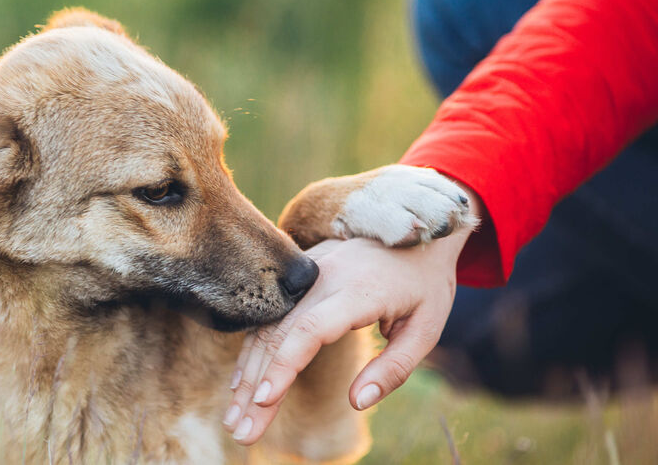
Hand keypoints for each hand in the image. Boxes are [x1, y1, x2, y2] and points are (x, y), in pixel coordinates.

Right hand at [222, 218, 473, 444]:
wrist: (416, 228)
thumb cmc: (424, 284)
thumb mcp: (426, 329)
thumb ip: (393, 368)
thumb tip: (356, 403)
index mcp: (359, 290)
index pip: (310, 329)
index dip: (284, 364)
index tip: (265, 399)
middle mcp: (324, 277)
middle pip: (279, 335)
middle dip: (256, 387)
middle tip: (241, 431)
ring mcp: (308, 272)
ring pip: (267, 327)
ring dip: (247, 374)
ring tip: (234, 418)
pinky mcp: (299, 274)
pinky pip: (269, 316)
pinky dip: (253, 351)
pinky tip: (242, 383)